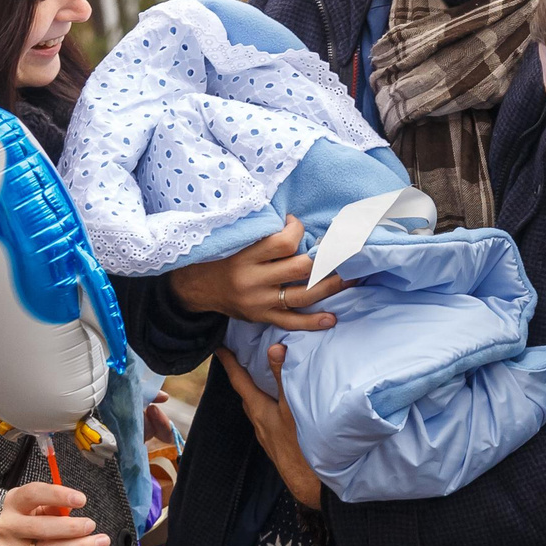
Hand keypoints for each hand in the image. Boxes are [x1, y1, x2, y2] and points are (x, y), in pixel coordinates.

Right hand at [0, 482, 107, 545]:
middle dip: (71, 527)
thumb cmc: (29, 520)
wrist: (1, 545)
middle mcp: (7, 525)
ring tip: (98, 543)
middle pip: (40, 527)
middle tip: (91, 525)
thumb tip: (73, 507)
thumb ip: (55, 506)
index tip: (82, 500)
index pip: (33, 494)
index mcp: (14, 502)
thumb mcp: (38, 507)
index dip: (58, 495)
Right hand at [169, 215, 345, 330]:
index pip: (284, 241)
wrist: (196, 288)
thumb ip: (263, 235)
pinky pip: (291, 322)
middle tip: (342, 252)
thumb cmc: (221, 258)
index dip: (298, 230)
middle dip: (325, 260)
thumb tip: (296, 223)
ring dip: (329, 287)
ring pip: (302, 295)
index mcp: (246, 256)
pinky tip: (332, 318)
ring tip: (349, 279)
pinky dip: (313, 322)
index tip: (298, 225)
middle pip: (299, 269)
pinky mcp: (261, 317)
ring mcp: (259, 302)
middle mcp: (254, 280)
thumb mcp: (236, 241)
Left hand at [214, 344, 323, 511]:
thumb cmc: (300, 445)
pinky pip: (267, 418)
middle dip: (241, 376)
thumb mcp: (292, 407)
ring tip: (259, 378)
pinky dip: (267, 405)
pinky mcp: (276, 444)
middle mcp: (258, 422)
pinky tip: (279, 406)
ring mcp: (267, 435)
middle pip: (245, 394)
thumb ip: (283, 377)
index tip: (219, 348)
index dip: (229, 363)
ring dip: (256, 391)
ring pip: (256, 407)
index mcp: (259, 410)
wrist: (309, 484)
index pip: (239, 381)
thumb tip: (274, 348)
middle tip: (240, 358)